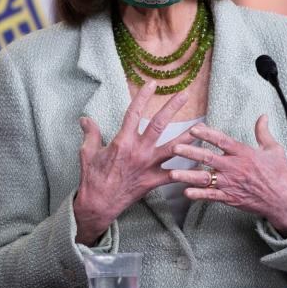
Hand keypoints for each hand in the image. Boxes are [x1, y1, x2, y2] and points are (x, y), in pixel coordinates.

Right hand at [73, 82, 194, 244]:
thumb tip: (85, 119)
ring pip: (172, 148)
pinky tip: (199, 166)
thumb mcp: (87, 152)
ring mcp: (148, 166)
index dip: (143, 97)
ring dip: (187, 137)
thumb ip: (90, 133)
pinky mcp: (153, 181)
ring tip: (201, 127)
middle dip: (172, 107)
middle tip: (184, 94)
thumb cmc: (92, 177)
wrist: (98, 204)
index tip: (152, 84)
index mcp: (122, 141)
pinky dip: (187, 171)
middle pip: (159, 124)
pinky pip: (174, 175)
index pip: (134, 113)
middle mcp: (138, 151)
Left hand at [169, 115, 286, 236]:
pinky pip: (211, 196)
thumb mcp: (274, 149)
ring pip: (205, 179)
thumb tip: (262, 116)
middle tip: (174, 148)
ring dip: (188, 176)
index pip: (222, 141)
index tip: (194, 128)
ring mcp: (231, 184)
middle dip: (190, 152)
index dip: (208, 134)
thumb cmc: (280, 173)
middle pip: (209, 158)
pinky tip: (185, 192)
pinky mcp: (231, 198)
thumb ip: (263, 132)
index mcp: (244, 153)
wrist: (284, 200)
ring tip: (172, 173)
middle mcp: (235, 168)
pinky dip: (198, 195)